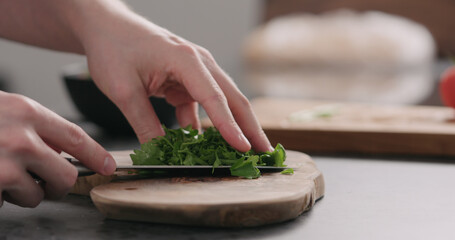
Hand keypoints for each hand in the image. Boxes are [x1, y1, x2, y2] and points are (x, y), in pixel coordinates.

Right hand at [0, 91, 115, 206]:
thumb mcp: (6, 108)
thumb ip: (34, 126)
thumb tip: (58, 150)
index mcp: (27, 113)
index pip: (75, 137)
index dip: (95, 155)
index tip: (108, 166)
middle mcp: (21, 139)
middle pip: (66, 175)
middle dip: (58, 185)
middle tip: (45, 185)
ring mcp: (6, 165)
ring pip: (36, 195)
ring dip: (22, 193)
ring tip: (3, 176)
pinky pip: (6, 203)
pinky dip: (0, 197)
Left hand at [78, 7, 272, 152]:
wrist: (106, 27)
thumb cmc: (114, 48)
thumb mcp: (124, 91)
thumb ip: (144, 123)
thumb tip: (160, 154)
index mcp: (186, 60)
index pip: (215, 98)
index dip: (230, 126)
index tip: (244, 148)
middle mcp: (199, 62)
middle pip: (232, 97)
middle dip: (250, 126)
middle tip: (264, 151)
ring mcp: (195, 70)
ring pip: (222, 101)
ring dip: (233, 125)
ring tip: (243, 151)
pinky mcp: (187, 78)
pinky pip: (201, 104)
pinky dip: (204, 124)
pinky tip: (204, 144)